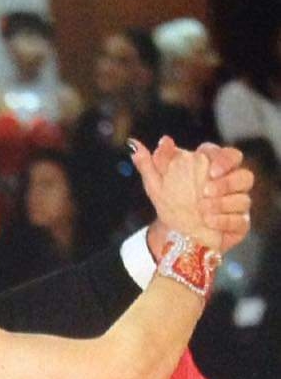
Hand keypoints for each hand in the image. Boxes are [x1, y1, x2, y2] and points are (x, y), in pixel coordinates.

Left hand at [144, 138, 252, 255]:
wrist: (173, 234)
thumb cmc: (170, 203)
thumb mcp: (156, 185)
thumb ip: (149, 164)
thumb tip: (134, 144)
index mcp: (213, 168)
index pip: (227, 155)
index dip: (224, 159)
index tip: (211, 170)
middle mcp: (229, 184)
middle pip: (245, 175)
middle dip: (228, 182)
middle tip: (206, 190)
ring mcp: (235, 205)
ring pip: (244, 198)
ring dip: (223, 203)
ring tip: (202, 209)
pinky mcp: (238, 225)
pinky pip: (240, 221)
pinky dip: (224, 220)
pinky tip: (208, 221)